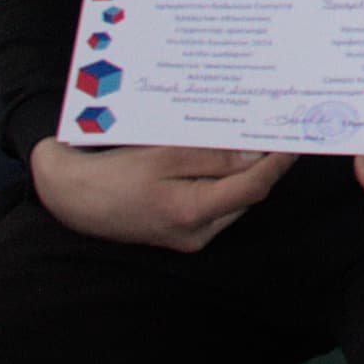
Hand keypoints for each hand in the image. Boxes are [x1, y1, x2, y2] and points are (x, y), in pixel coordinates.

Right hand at [30, 140, 286, 253]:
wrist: (69, 197)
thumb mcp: (161, 156)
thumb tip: (254, 153)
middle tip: (273, 128)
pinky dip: (219, 178)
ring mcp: (189, 235)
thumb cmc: (109, 176)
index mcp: (191, 214)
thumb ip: (210, 157)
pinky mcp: (180, 229)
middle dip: (260, 162)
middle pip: (244, 193)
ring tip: (248, 135)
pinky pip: (212, 201)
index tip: (295, 137)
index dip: (277, 162)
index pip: (252, 188)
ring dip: (239, 169)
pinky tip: (218, 154)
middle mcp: (196, 233)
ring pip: (230, 197)